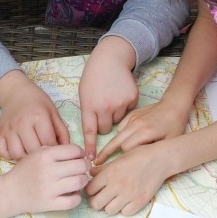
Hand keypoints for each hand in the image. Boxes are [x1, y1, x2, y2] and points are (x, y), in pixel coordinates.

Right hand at [0, 70, 69, 160]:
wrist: (16, 92)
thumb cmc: (38, 102)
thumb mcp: (54, 112)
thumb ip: (62, 132)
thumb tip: (69, 151)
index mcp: (39, 117)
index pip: (49, 142)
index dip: (56, 152)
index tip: (58, 154)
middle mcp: (22, 123)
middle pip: (33, 151)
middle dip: (41, 158)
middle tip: (46, 158)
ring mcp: (9, 129)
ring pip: (17, 154)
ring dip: (26, 159)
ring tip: (33, 156)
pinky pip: (2, 152)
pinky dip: (10, 156)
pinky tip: (19, 151)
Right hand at [5, 144, 89, 213]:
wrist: (10, 191)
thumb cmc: (25, 171)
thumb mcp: (36, 153)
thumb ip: (55, 150)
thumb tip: (78, 152)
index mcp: (45, 155)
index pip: (74, 150)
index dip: (80, 153)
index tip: (79, 157)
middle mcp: (48, 170)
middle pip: (80, 166)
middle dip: (85, 166)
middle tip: (82, 169)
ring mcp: (50, 188)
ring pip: (80, 182)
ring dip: (83, 181)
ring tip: (78, 180)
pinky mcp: (50, 203)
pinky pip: (73, 201)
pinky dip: (77, 198)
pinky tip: (73, 194)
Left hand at [79, 37, 138, 158]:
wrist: (111, 58)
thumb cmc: (94, 77)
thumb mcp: (84, 93)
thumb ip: (88, 112)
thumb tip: (94, 132)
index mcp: (89, 105)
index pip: (89, 131)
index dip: (90, 146)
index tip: (92, 159)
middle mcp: (104, 106)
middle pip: (106, 130)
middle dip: (105, 125)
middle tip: (103, 111)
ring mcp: (119, 103)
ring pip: (118, 122)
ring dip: (115, 115)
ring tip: (111, 99)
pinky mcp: (132, 99)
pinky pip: (128, 112)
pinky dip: (124, 107)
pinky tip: (120, 95)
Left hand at [86, 146, 167, 215]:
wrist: (160, 159)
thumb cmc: (139, 155)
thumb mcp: (118, 158)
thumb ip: (103, 168)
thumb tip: (91, 174)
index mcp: (109, 174)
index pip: (89, 189)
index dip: (90, 190)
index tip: (95, 189)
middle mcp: (116, 186)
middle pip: (96, 204)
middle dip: (96, 201)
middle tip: (102, 197)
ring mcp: (128, 195)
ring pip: (109, 210)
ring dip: (110, 206)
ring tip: (115, 199)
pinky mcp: (139, 202)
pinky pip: (125, 213)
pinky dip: (124, 208)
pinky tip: (127, 201)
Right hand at [93, 99, 189, 165]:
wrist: (174, 105)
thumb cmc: (174, 126)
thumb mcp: (170, 142)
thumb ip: (155, 152)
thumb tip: (141, 165)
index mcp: (145, 132)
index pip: (126, 148)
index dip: (125, 158)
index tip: (122, 167)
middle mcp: (136, 125)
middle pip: (115, 141)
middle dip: (106, 153)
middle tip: (96, 163)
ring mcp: (132, 118)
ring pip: (117, 134)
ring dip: (114, 144)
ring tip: (105, 155)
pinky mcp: (131, 115)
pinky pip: (120, 127)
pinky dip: (120, 134)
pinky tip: (124, 140)